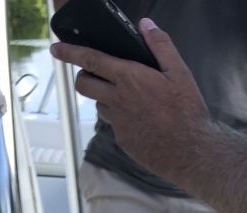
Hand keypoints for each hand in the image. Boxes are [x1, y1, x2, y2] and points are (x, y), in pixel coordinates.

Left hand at [50, 19, 211, 182]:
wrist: (190, 152)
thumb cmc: (187, 113)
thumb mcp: (180, 73)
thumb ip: (161, 46)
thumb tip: (146, 25)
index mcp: (129, 78)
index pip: (90, 60)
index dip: (70, 53)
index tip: (56, 49)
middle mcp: (118, 100)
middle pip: (84, 85)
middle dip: (82, 77)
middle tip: (92, 76)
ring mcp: (118, 122)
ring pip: (98, 106)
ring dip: (104, 99)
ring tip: (125, 99)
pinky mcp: (123, 141)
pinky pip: (114, 126)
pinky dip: (119, 119)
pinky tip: (138, 121)